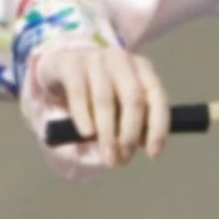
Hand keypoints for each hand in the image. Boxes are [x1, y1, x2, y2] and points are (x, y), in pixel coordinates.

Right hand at [33, 47, 169, 167]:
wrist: (61, 67)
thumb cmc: (97, 90)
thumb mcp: (119, 104)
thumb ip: (134, 121)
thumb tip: (143, 145)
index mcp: (142, 69)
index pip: (157, 97)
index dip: (157, 127)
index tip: (152, 155)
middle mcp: (122, 60)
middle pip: (133, 99)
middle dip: (129, 134)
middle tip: (121, 159)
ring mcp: (96, 58)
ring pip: (105, 99)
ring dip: (107, 133)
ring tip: (107, 157)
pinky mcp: (71, 63)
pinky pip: (79, 94)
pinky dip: (84, 117)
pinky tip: (86, 134)